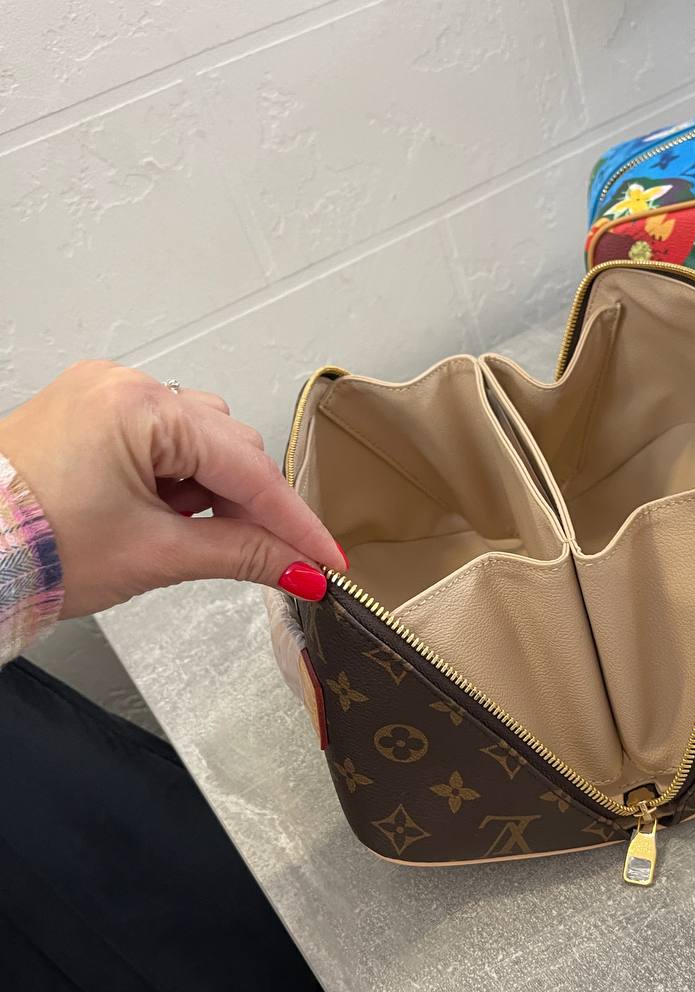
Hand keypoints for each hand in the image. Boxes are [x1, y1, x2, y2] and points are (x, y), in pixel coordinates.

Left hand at [0, 360, 344, 617]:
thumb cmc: (34, 546)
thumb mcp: (155, 555)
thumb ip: (241, 554)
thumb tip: (299, 568)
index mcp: (139, 408)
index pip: (246, 467)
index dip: (293, 519)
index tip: (326, 557)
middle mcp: (123, 385)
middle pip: (228, 445)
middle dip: (250, 505)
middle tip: (265, 559)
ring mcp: (104, 394)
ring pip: (199, 438)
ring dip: (212, 489)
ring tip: (181, 535)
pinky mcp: (91, 411)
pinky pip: (162, 436)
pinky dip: (177, 478)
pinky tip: (161, 514)